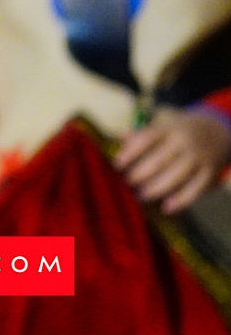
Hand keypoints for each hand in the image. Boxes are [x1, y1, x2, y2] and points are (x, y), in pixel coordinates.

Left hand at [116, 111, 230, 214]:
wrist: (218, 131)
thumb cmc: (180, 131)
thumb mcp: (164, 126)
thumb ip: (142, 134)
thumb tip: (121, 140)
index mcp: (169, 128)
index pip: (146, 139)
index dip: (130, 153)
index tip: (117, 165)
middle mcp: (185, 142)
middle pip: (159, 160)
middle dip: (140, 174)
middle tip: (127, 184)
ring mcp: (199, 158)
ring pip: (176, 176)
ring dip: (156, 189)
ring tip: (141, 196)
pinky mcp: (210, 173)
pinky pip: (195, 189)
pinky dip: (180, 201)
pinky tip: (165, 208)